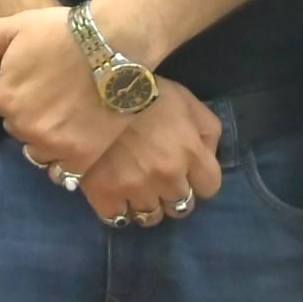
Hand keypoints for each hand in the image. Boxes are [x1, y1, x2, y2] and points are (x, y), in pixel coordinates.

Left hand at [0, 3, 131, 178]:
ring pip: (37, 150)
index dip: (19, 87)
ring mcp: (52, 144)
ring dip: (46, 138)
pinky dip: (64, 162)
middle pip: (18, 126)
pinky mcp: (81, 157)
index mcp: (4, 96)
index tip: (40, 75)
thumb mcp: (16, 27)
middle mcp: (23, 125)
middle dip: (31, 113)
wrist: (115, 45)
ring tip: (68, 116)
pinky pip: (62, 173)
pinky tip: (74, 143)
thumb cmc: (63, 32)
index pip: (0, 100)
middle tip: (56, 93)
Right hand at [73, 83, 222, 227]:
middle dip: (172, 194)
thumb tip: (208, 156)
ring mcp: (135, 188)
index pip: (209, 187)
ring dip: (146, 205)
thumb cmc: (143, 88)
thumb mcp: (186, 99)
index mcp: (190, 152)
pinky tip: (113, 195)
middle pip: (181, 206)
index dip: (198, 179)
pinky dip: (116, 210)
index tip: (185, 171)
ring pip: (150, 217)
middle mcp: (167, 176)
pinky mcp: (104, 194)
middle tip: (158, 179)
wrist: (92, 84)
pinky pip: (117, 218)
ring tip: (135, 189)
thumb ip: (207, 130)